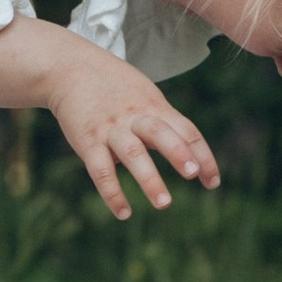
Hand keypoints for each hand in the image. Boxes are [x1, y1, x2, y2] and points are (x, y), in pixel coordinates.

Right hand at [41, 37, 219, 222]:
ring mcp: (111, 129)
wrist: (70, 68)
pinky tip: (124, 213)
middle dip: (178, 154)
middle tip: (192, 175)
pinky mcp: (88, 141)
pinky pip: (101, 170)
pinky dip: (112, 193)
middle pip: (161, 134)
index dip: (203, 156)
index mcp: (155, 107)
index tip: (212, 182)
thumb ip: (164, 121)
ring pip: (133, 153)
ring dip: (149, 179)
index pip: (186, 131)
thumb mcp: (145, 95)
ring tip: (164, 204)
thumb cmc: (114, 86)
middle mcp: (136, 117)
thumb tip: (187, 152)